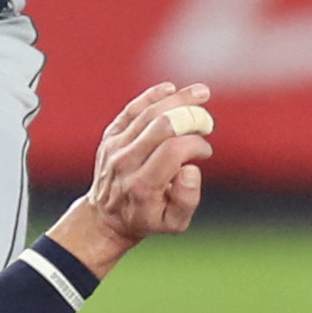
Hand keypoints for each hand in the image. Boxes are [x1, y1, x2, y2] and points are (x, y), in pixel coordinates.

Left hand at [50, 83, 214, 274]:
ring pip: (148, 113)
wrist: (105, 217)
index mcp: (142, 185)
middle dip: (190, 117)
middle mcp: (125, 163)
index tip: (205, 150)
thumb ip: (187, 199)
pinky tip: (172, 89)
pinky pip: (132, 110)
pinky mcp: (110, 136)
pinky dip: (153, 97)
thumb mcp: (173, 223)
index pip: (173, 151)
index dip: (196, 145)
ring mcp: (114, 147)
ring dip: (178, 100)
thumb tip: (190, 169)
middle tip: (206, 121)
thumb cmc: (147, 218)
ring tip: (202, 93)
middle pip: (161, 126)